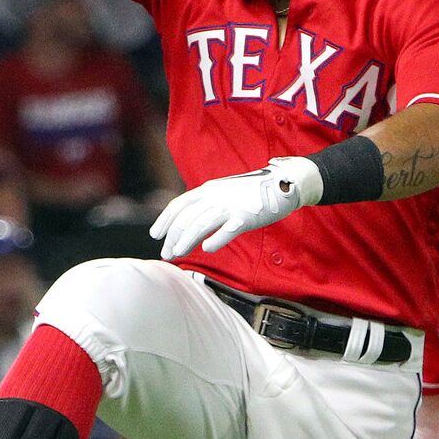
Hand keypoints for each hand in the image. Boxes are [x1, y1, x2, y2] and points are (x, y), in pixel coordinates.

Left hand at [150, 156, 323, 258]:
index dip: (165, 220)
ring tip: (177, 254)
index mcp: (208, 190)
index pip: (179, 204)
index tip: (155, 235)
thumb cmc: (251, 193)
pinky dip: (216, 239)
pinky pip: (228, 229)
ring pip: (201, 224)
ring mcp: (231, 205)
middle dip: (173, 237)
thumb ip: (206, 204)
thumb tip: (188, 223)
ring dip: (186, 241)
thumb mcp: (223, 192)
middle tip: (166, 254)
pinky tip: (207, 249)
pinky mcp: (246, 216)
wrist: (283, 183)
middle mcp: (215, 196)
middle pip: (187, 218)